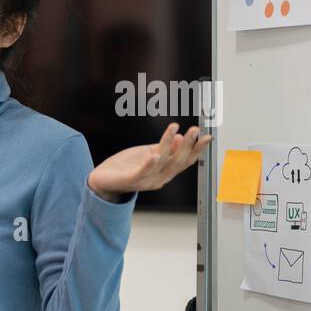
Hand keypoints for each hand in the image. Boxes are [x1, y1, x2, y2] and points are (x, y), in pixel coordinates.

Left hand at [87, 122, 212, 201]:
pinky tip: (155, 155)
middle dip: (188, 146)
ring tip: (177, 131)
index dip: (197, 149)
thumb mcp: (148, 153)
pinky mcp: (131, 180)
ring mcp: (146, 180)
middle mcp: (159, 178)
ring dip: (171, 146)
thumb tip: (181, 137)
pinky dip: (150, 163)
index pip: (185, 160)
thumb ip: (164, 148)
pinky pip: (143, 172)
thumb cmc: (125, 166)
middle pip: (178, 162)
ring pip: (163, 163)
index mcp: (165, 171)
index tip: (208, 136)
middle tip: (195, 130)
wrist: (102, 180)